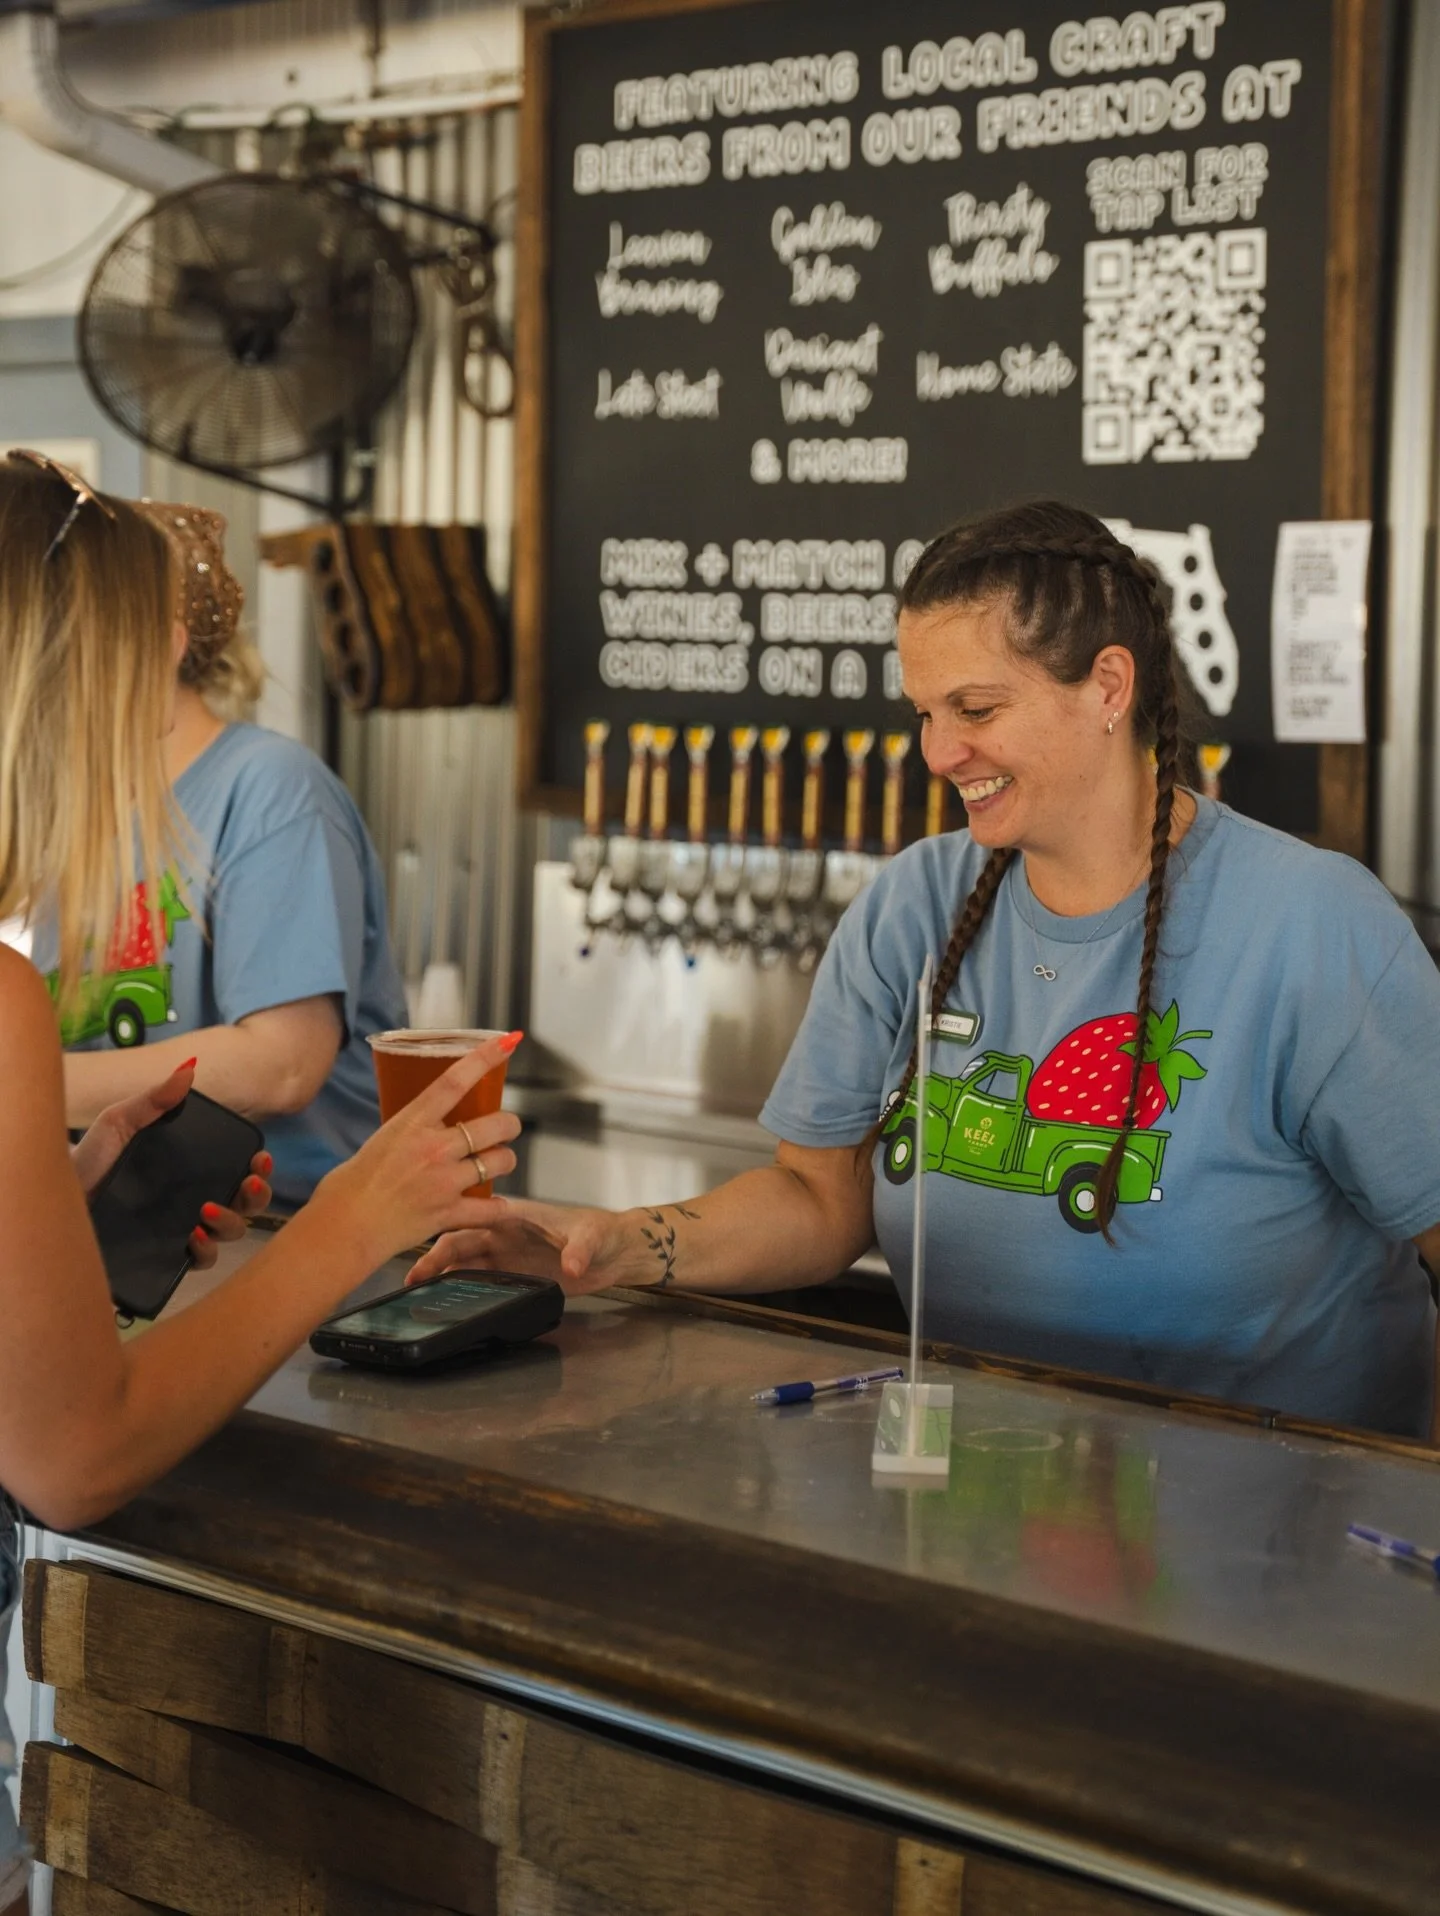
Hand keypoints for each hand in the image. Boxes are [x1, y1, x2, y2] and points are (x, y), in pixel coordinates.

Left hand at [70, 1060, 273, 1270]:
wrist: (55, 1194)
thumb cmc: (89, 1158)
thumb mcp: (120, 1121)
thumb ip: (155, 1098)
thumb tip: (189, 1068)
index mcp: (192, 1169)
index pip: (239, 1169)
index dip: (258, 1168)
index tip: (259, 1159)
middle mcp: (193, 1200)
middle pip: (247, 1204)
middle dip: (258, 1195)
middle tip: (247, 1183)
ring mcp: (182, 1230)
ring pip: (231, 1234)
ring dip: (232, 1222)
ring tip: (207, 1210)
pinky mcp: (165, 1256)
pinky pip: (202, 1261)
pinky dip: (206, 1251)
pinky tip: (194, 1237)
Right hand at [316, 1031, 524, 1265]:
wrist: (342, 1227)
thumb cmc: (351, 1185)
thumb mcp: (382, 1140)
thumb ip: (413, 1131)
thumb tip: (431, 1129)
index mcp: (412, 1123)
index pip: (455, 1081)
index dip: (485, 1058)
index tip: (507, 1042)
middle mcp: (434, 1148)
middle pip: (495, 1124)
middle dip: (508, 1124)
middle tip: (505, 1128)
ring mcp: (444, 1182)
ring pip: (501, 1161)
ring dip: (504, 1161)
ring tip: (495, 1164)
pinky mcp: (449, 1213)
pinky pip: (493, 1208)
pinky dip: (498, 1208)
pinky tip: (495, 1206)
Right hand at [405, 1198, 621, 1295]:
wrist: (616, 1252)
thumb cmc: (603, 1232)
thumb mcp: (592, 1237)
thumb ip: (580, 1250)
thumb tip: (572, 1265)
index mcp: (514, 1215)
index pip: (470, 1223)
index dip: (445, 1240)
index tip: (425, 1258)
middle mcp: (505, 1234)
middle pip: (459, 1245)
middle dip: (433, 1262)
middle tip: (411, 1283)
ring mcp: (508, 1255)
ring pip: (465, 1264)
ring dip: (443, 1276)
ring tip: (420, 1295)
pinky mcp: (516, 1274)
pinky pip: (482, 1280)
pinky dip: (463, 1288)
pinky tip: (448, 1300)